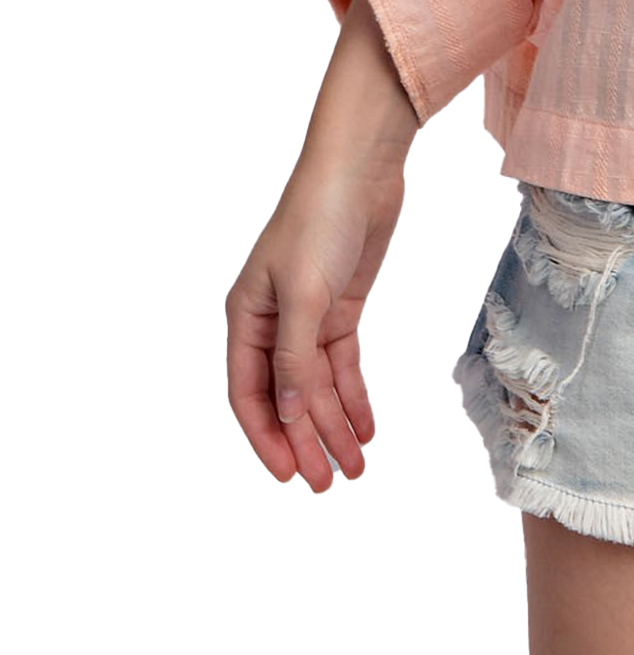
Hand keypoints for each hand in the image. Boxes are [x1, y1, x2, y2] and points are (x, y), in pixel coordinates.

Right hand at [226, 152, 405, 492]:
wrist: (360, 170)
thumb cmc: (318, 219)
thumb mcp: (304, 292)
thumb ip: (295, 357)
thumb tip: (288, 413)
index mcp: (245, 319)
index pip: (250, 394)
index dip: (267, 437)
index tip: (288, 475)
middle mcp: (272, 324)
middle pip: (287, 397)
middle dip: (306, 441)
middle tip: (328, 484)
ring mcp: (308, 317)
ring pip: (318, 386)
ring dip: (334, 425)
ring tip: (355, 466)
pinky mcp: (340, 308)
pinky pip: (342, 364)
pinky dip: (353, 395)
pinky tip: (367, 426)